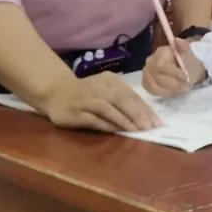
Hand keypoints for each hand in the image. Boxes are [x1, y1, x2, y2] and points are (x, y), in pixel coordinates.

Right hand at [41, 73, 158, 132]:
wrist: (55, 92)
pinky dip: (107, 125)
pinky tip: (118, 131)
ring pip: (108, 109)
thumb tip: (146, 115)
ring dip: (124, 120)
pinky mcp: (75, 113)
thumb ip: (123, 98)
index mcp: (110, 80)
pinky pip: (93, 119)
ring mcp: (86, 100)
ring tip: (137, 130)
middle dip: (138, 114)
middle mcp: (98, 87)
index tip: (156, 121)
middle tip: (149, 126)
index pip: (131, 94)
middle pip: (122, 100)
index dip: (144, 108)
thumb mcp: (106, 89)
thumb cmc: (87, 92)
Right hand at [142, 38, 205, 96]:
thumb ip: (184, 47)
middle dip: (173, 83)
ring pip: (154, 85)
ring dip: (170, 89)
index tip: (186, 78)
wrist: (187, 70)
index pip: (162, 65)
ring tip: (180, 88)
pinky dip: (164, 92)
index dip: (173, 73)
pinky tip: (172, 90)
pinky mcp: (146, 82)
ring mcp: (146, 72)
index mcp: (161, 52)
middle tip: (185, 86)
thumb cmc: (188, 62)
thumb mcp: (190, 55)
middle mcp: (150, 61)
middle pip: (157, 76)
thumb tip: (176, 40)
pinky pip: (152, 91)